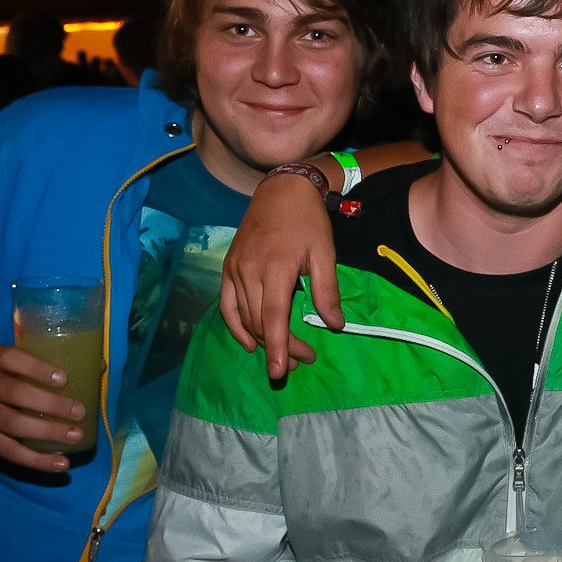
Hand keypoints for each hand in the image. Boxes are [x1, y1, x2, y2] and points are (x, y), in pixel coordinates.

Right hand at [0, 344, 83, 471]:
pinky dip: (36, 460)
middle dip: (50, 404)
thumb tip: (99, 366)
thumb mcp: (5, 362)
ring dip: (47, 433)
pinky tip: (60, 464)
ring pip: (13, 424)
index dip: (36, 368)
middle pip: (15, 394)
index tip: (63, 378)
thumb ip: (41, 362)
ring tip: (75, 436)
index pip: (10, 359)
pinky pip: (8, 451)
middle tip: (80, 411)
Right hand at [221, 172, 340, 378]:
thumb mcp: (325, 253)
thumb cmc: (308, 221)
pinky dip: (235, 327)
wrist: (282, 190)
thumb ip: (327, 291)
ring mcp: (234, 270)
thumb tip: (334, 325)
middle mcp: (249, 271)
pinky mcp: (228, 267)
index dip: (277, 347)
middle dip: (279, 346)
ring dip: (262, 339)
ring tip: (284, 353)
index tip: (280, 371)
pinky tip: (249, 343)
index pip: (273, 318)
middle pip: (259, 322)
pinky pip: (226, 305)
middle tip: (303, 359)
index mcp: (275, 268)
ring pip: (244, 317)